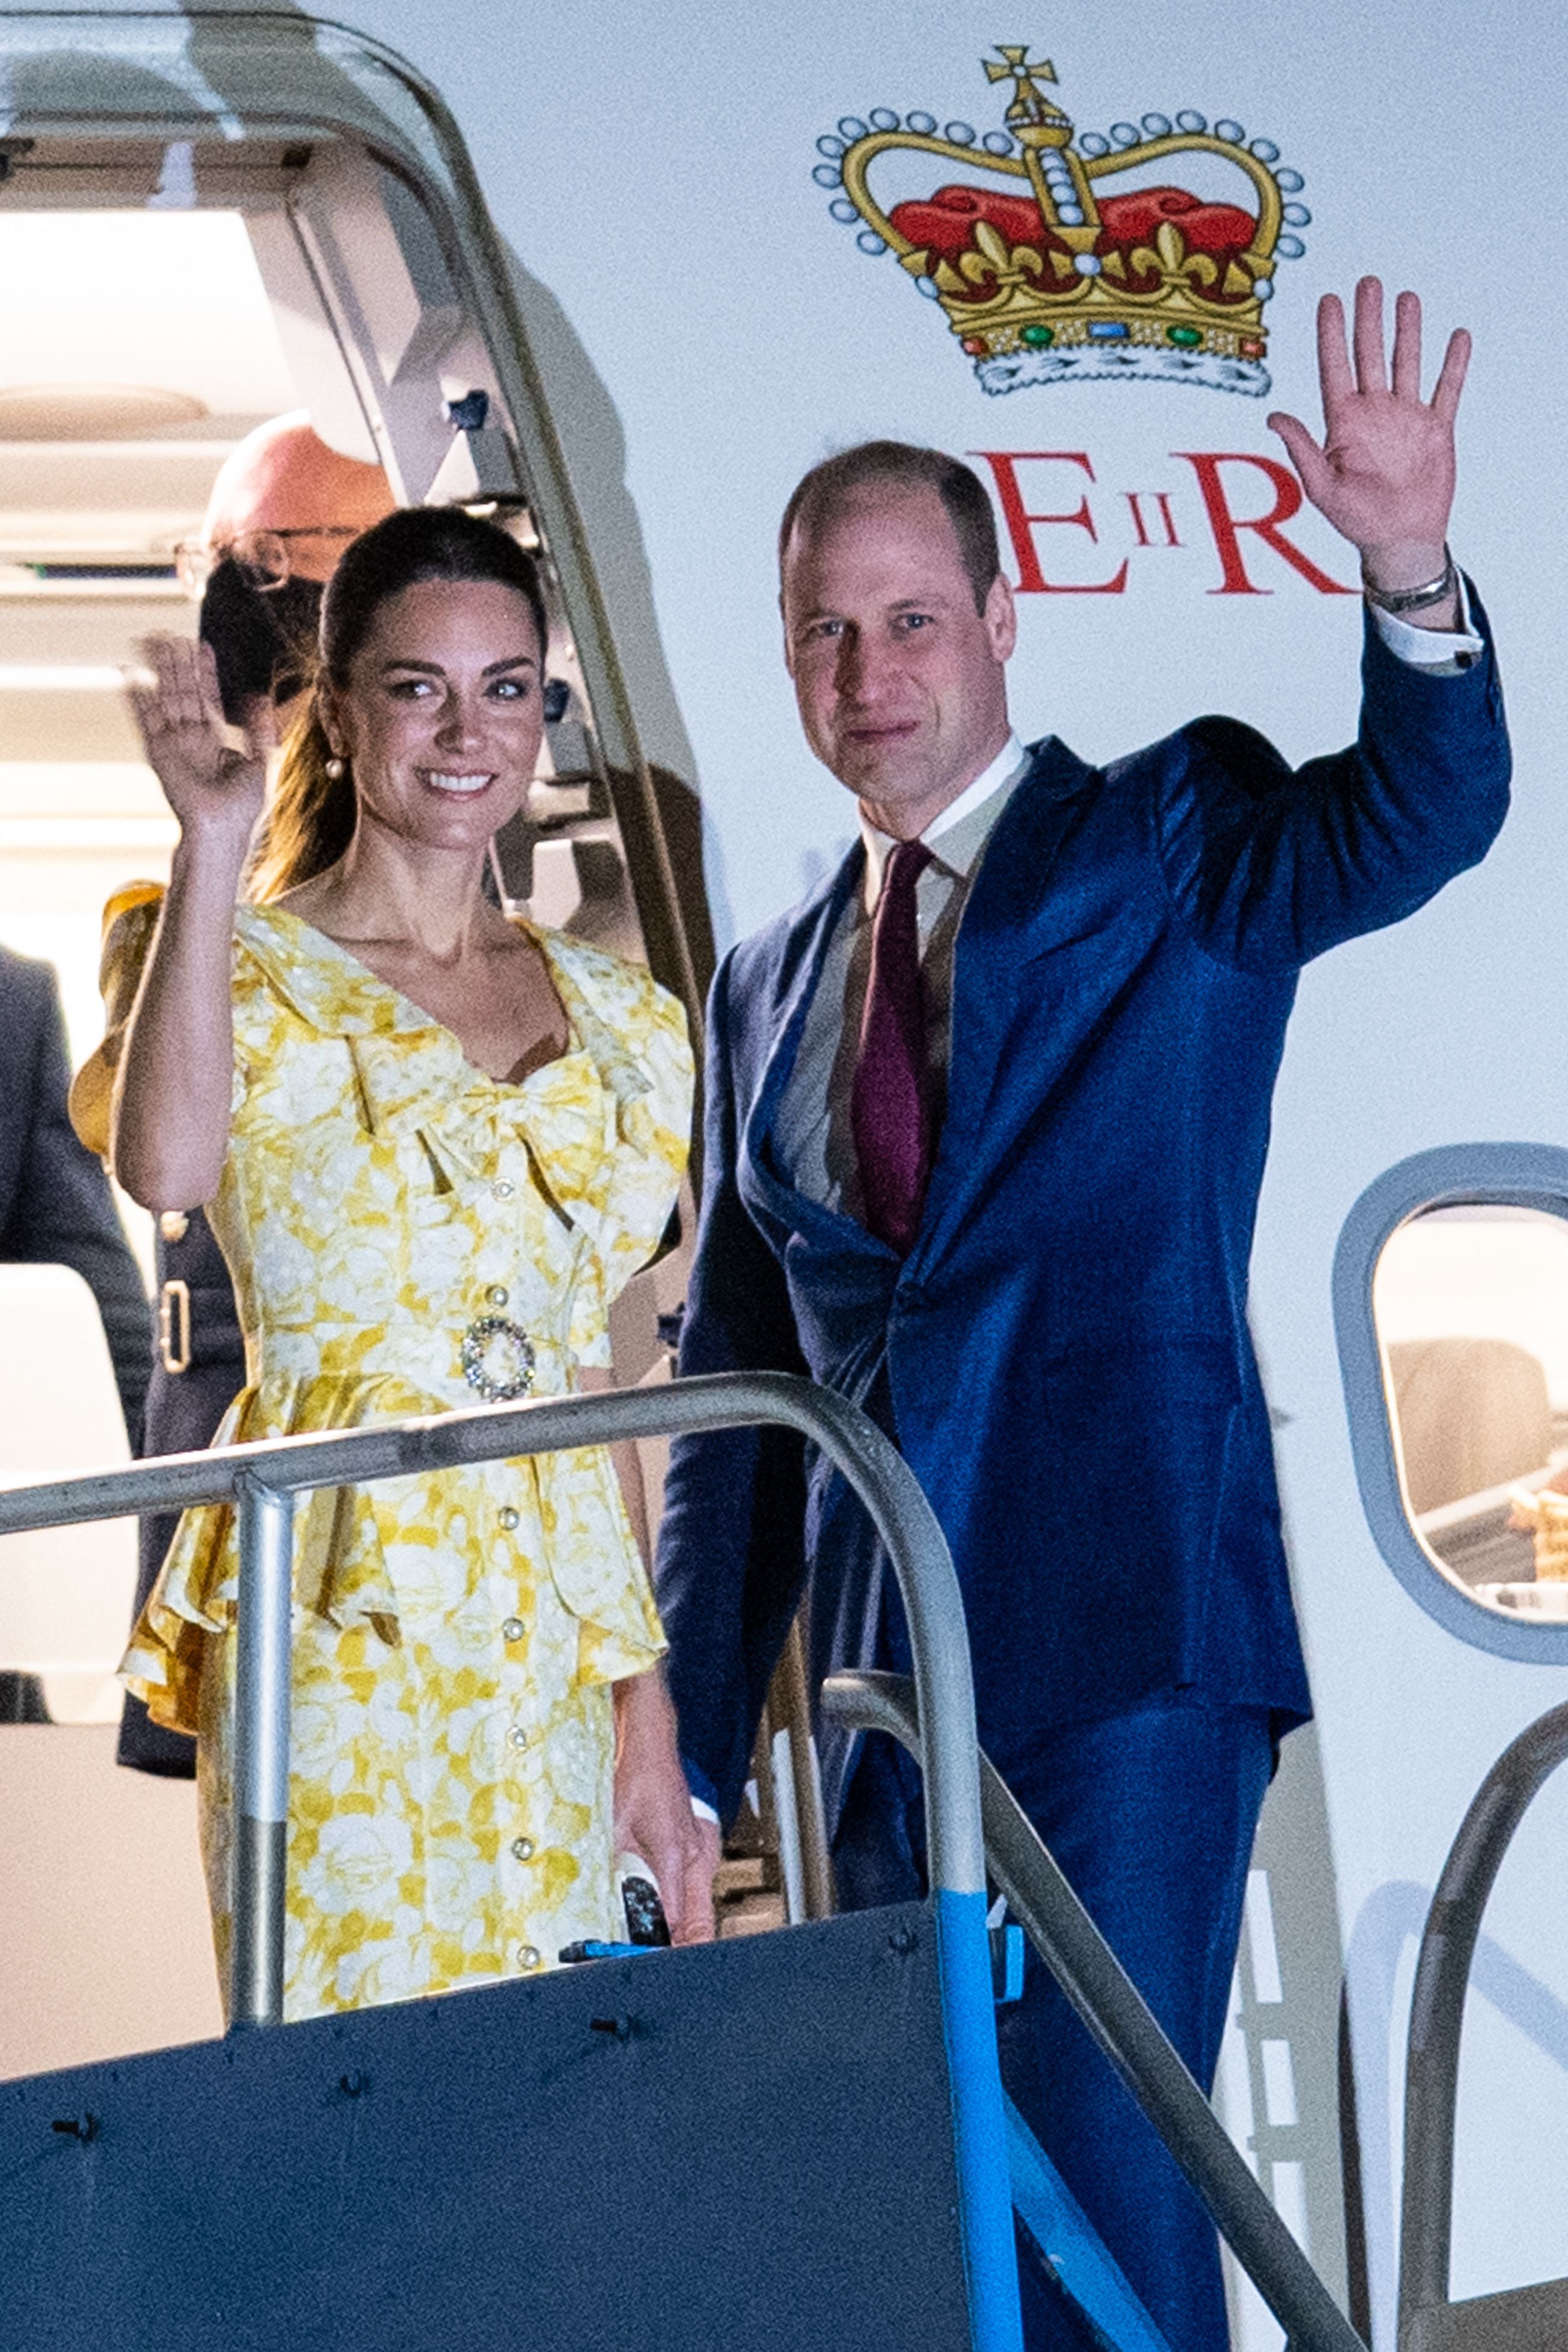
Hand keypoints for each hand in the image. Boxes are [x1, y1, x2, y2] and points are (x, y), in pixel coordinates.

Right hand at [126, 635, 269, 843]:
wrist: (222, 827)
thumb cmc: (242, 806)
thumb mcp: (262, 761)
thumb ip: (261, 728)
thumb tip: (260, 697)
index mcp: (212, 739)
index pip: (206, 696)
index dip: (204, 671)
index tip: (201, 645)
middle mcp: (190, 738)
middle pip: (180, 691)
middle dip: (174, 662)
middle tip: (168, 634)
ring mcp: (172, 743)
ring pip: (163, 697)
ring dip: (157, 670)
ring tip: (150, 642)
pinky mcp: (158, 752)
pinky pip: (145, 719)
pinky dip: (137, 698)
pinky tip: (129, 675)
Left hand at [613, 1669, 715, 1945]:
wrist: (651, 1744)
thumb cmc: (633, 1778)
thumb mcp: (615, 1827)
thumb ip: (617, 1870)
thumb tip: (607, 1910)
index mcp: (677, 1855)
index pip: (677, 1920)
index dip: (663, 1949)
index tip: (650, 1966)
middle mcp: (698, 1857)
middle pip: (699, 1922)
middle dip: (682, 1950)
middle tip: (658, 1970)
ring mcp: (703, 1852)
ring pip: (701, 1908)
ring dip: (682, 1931)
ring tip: (657, 1952)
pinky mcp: (700, 1847)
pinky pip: (695, 1888)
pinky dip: (683, 1907)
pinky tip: (665, 1919)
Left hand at [1267, 277, 1469, 591]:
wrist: (1399, 540)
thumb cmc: (1356, 520)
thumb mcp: (1322, 488)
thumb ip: (1301, 449)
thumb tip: (1273, 416)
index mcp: (1343, 422)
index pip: (1335, 367)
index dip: (1331, 333)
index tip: (1329, 299)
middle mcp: (1374, 412)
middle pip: (1370, 355)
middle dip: (1368, 319)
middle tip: (1368, 283)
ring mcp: (1405, 417)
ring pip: (1406, 362)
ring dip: (1407, 331)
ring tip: (1406, 298)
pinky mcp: (1435, 428)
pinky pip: (1446, 389)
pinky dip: (1453, 363)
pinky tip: (1457, 336)